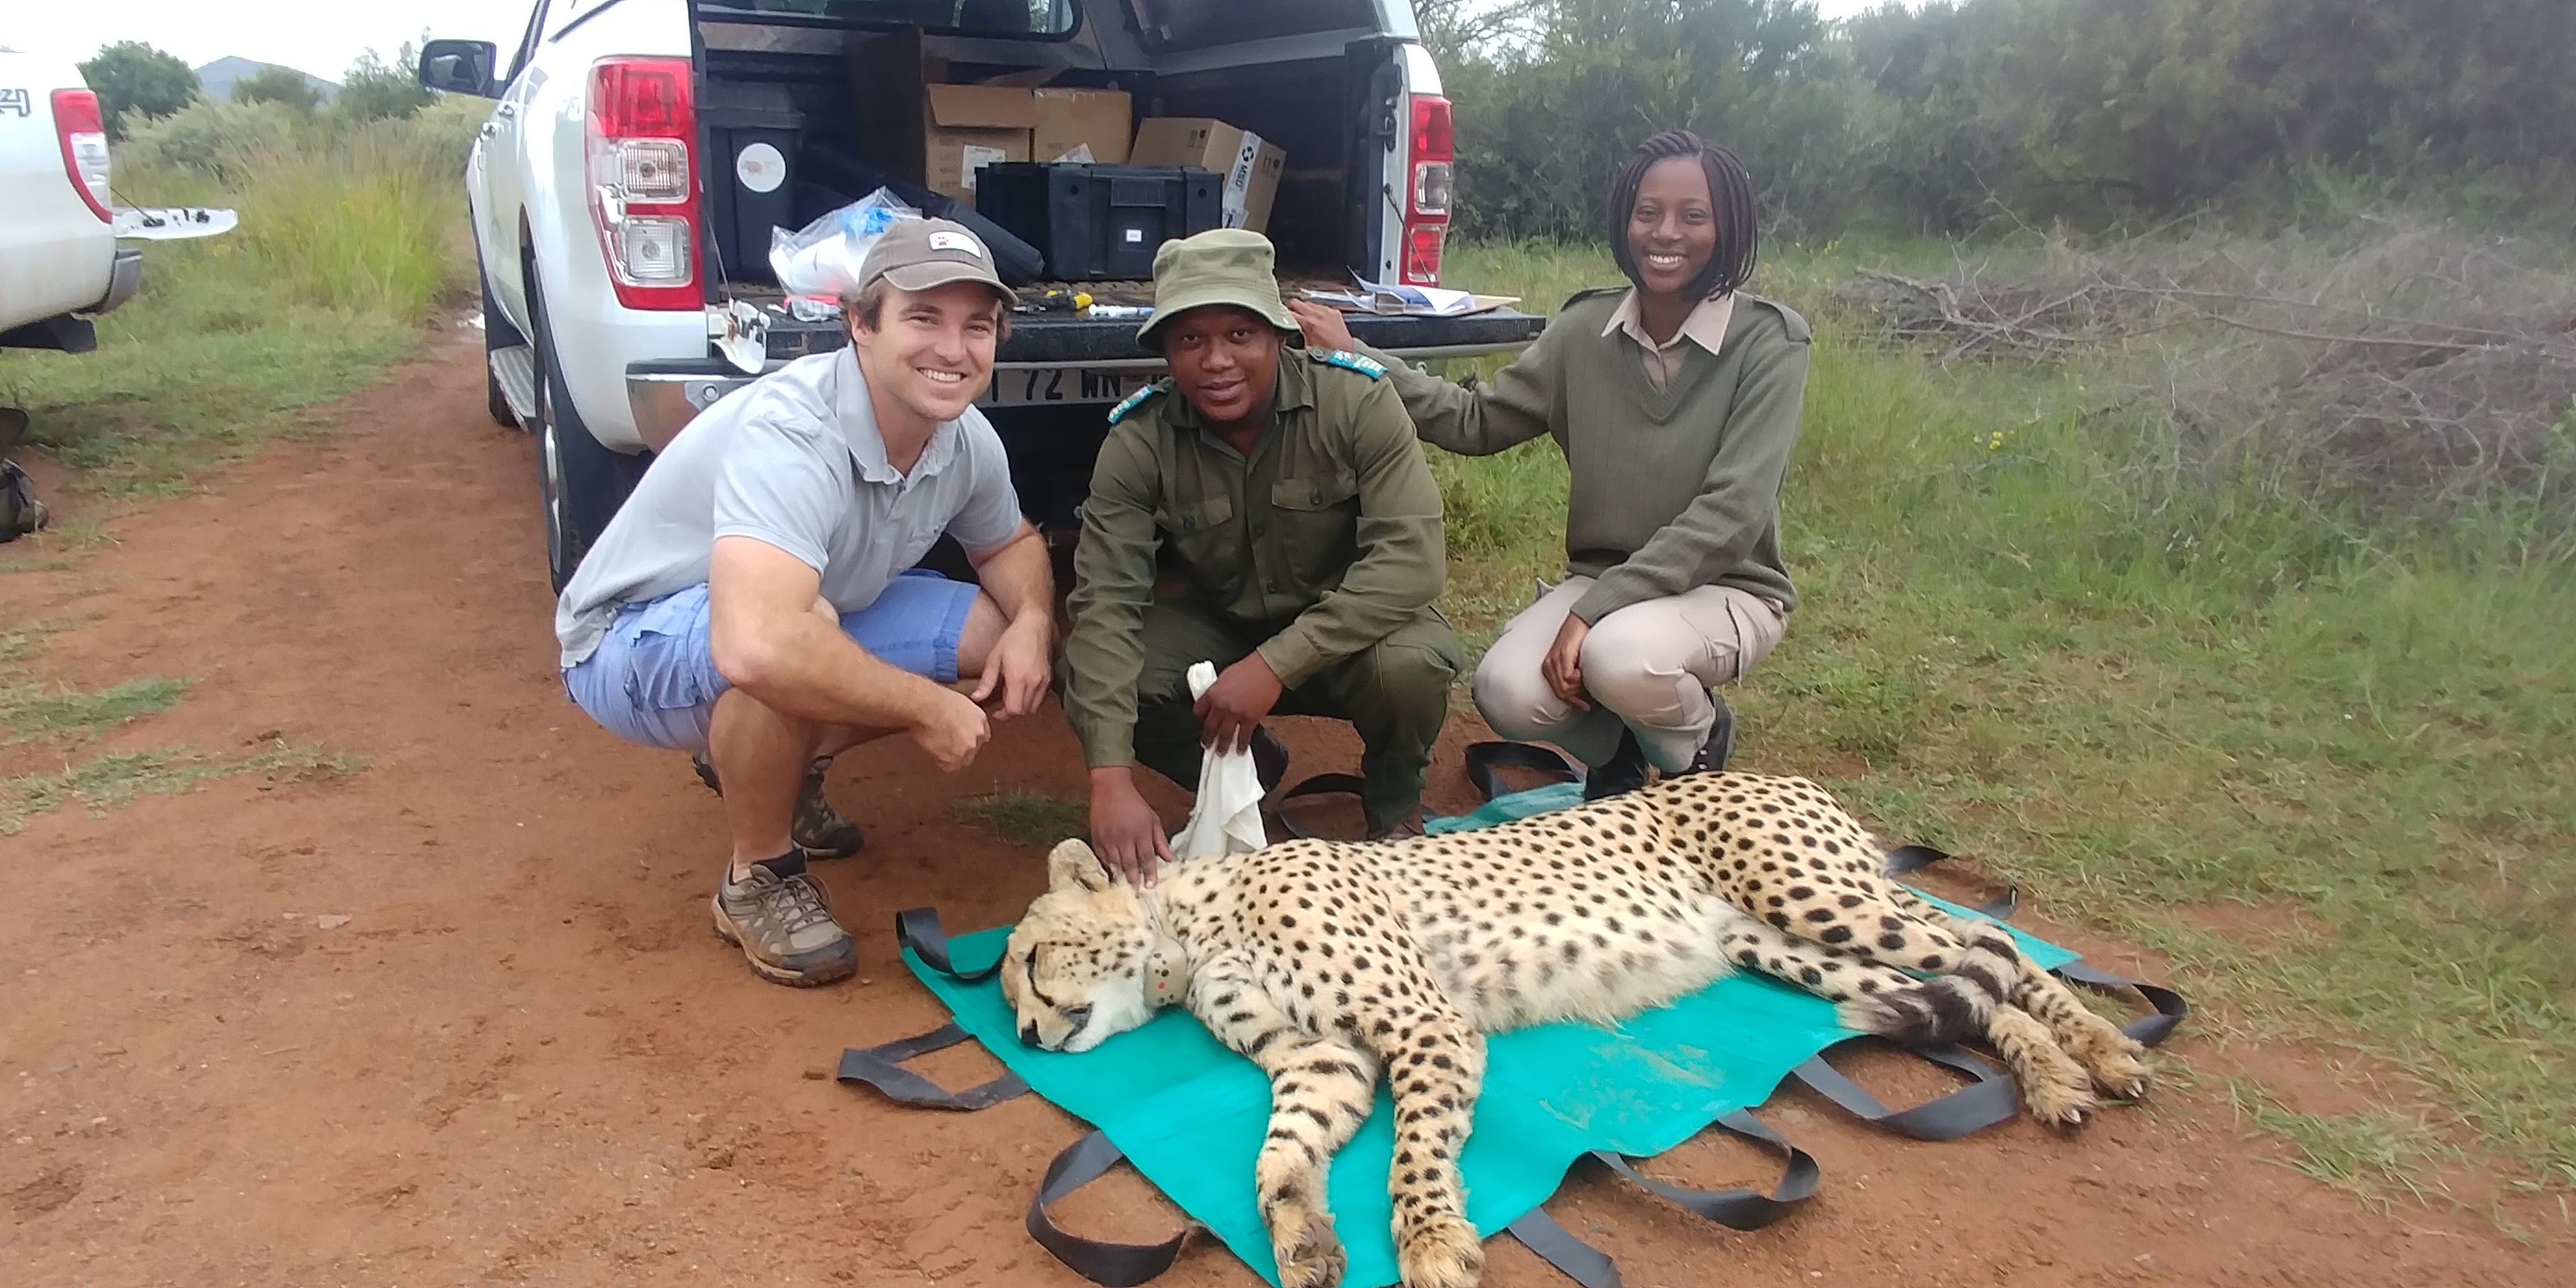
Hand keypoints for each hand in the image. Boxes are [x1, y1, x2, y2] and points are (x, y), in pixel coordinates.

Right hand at [911, 686, 991, 770]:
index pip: (982, 736)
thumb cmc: (934, 699)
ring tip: (936, 744)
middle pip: (972, 750)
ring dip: (950, 755)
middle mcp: (978, 734)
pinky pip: (948, 766)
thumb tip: (958, 722)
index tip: (960, 739)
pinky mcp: (954, 758)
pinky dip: (939, 760)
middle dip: (960, 748)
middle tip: (944, 742)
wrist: (926, 707)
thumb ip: (964, 715)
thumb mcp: (957, 701)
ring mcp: (967, 747)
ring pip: (961, 759)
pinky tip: (932, 749)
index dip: (969, 738)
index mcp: (980, 718)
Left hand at [971, 615, 1053, 719]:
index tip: (996, 711)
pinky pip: (1041, 698)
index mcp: (1018, 678)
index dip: (1004, 714)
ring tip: (1012, 693)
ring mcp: (1044, 680)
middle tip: (1002, 700)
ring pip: (1033, 707)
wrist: (1035, 624)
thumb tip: (976, 698)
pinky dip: (1031, 699)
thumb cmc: (1013, 638)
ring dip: (1022, 706)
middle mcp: (1034, 682)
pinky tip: (1023, 688)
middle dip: (1012, 710)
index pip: (1014, 709)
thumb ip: (986, 682)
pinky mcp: (1049, 678)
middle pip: (1024, 711)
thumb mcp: (994, 658)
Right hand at [1088, 768, 1170, 886]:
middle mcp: (1124, 836)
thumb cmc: (1134, 803)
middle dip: (1134, 880)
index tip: (1151, 885)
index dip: (1149, 873)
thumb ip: (1160, 840)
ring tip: (1125, 886)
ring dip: (1121, 875)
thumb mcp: (1152, 818)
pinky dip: (1108, 865)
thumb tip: (1168, 859)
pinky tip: (1113, 871)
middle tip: (1137, 892)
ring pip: (1115, 862)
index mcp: (1140, 831)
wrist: (1110, 787)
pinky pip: (1102, 856)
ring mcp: (1108, 837)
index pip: (1146, 857)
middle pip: (1130, 863)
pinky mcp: (1096, 837)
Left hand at [1195, 654, 1283, 753]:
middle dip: (1207, 738)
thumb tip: (1216, 698)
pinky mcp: (1251, 719)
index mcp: (1213, 693)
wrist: (1266, 669)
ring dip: (1222, 746)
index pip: (1199, 710)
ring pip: (1225, 735)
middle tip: (1206, 744)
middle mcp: (1222, 706)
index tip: (1201, 721)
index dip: (1199, 718)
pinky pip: (1244, 735)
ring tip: (1221, 752)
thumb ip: (1218, 690)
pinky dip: (1242, 744)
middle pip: (1210, 727)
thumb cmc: (1248, 668)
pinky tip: (1241, 750)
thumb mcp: (1224, 676)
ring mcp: (1236, 714)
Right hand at [1285, 299, 1358, 352]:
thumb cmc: (1326, 354)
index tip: (1280, 318)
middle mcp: (1317, 314)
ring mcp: (1327, 311)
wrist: (1344, 355)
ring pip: (1308, 303)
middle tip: (1290, 316)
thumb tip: (1285, 329)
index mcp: (1308, 322)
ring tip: (1305, 319)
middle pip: (1296, 302)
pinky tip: (1318, 321)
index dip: (1282, 315)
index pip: (1288, 312)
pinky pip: (1321, 307)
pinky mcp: (1335, 312)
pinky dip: (1317, 312)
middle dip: (1291, 308)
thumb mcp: (1305, 346)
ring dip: (1304, 309)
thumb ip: (1295, 333)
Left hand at [1543, 614, 1590, 709]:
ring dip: (1578, 686)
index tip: (1584, 705)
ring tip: (1585, 676)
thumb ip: (1573, 676)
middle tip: (1587, 692)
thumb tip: (1581, 694)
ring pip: (1565, 687)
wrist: (1582, 620)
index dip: (1572, 701)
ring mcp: (1554, 661)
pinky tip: (1582, 670)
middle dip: (1576, 696)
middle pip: (1561, 692)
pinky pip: (1568, 677)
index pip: (1558, 693)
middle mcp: (1548, 665)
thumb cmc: (1581, 640)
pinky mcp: (1562, 656)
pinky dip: (1578, 678)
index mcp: (1548, 668)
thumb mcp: (1574, 661)